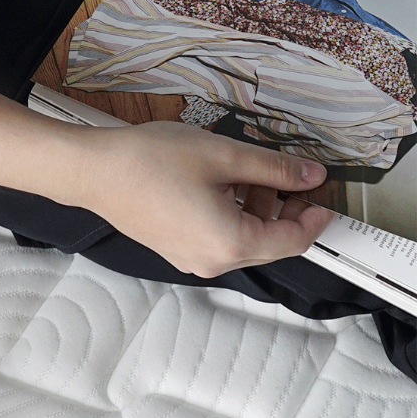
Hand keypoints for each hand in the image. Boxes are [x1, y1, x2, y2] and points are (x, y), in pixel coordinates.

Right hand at [84, 121, 334, 277]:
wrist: (95, 172)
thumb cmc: (149, 163)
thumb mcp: (225, 156)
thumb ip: (275, 170)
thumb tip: (309, 177)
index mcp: (230, 243)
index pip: (293, 240)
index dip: (314, 216)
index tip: (321, 193)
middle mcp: (212, 261)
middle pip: (269, 244)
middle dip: (285, 211)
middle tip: (291, 176)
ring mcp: (190, 259)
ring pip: (242, 240)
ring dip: (256, 210)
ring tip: (249, 173)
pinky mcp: (174, 249)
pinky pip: (217, 239)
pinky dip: (231, 216)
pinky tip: (222, 184)